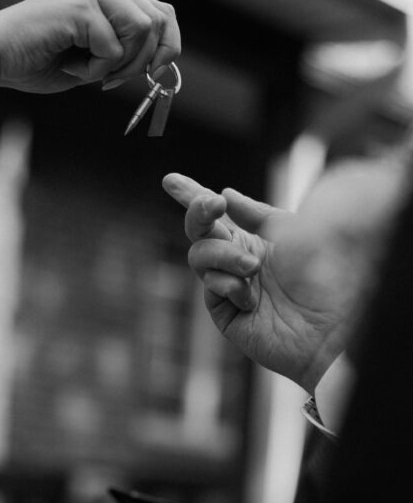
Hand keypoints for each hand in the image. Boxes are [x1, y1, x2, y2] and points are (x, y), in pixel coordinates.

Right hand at [0, 0, 178, 92]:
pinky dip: (94, 70)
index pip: (160, 12)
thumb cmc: (33, 62)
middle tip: (110, 81)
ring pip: (141, 31)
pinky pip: (113, 48)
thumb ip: (121, 55)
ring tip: (86, 72)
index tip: (152, 74)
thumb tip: (157, 66)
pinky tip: (69, 68)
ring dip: (119, 65)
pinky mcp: (80, 6)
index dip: (167, 46)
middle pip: (157, 20)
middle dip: (143, 62)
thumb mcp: (89, 60)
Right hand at [162, 160, 404, 393]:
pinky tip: (252, 300)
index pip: (215, 216)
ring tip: (254, 267)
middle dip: (199, 214)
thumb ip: (256, 213)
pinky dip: (230, 286)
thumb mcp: (292, 230)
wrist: (332, 322)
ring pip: (199, 257)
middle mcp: (237, 262)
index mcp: (253, 240)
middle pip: (200, 232)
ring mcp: (229, 288)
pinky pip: (211, 287)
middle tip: (213, 205)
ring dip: (225, 255)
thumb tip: (226, 193)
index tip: (169, 180)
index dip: (191, 196)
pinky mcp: (225, 315)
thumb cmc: (322, 276)